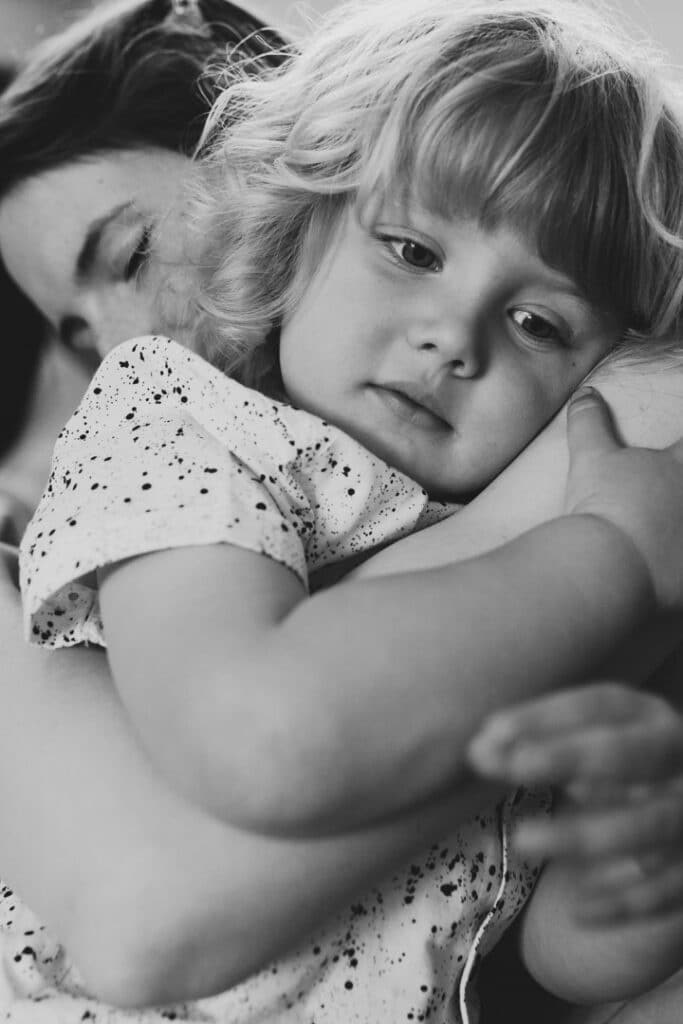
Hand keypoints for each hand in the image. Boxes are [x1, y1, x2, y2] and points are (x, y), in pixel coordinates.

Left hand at [467, 683, 682, 921]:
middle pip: (634, 753)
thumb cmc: (616, 777)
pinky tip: (578, 910)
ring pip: (650, 823)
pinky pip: (669, 887)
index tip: (491, 730)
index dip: (546, 717)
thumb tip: (479, 751)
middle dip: (572, 755)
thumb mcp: (581, 757)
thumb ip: (530, 752)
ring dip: (586, 833)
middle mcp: (681, 759)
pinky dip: (624, 900)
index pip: (601, 706)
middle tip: (515, 764)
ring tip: (523, 839)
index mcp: (649, 719)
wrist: (679, 826)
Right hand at [565, 387, 682, 612]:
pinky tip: (667, 568)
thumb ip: (589, 422)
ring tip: (670, 531)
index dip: (681, 452)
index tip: (676, 458)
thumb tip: (585, 394)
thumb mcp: (591, 458)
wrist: (608, 564)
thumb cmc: (604, 506)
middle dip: (679, 487)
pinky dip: (677, 569)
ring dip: (678, 526)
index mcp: (681, 467)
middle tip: (669, 495)